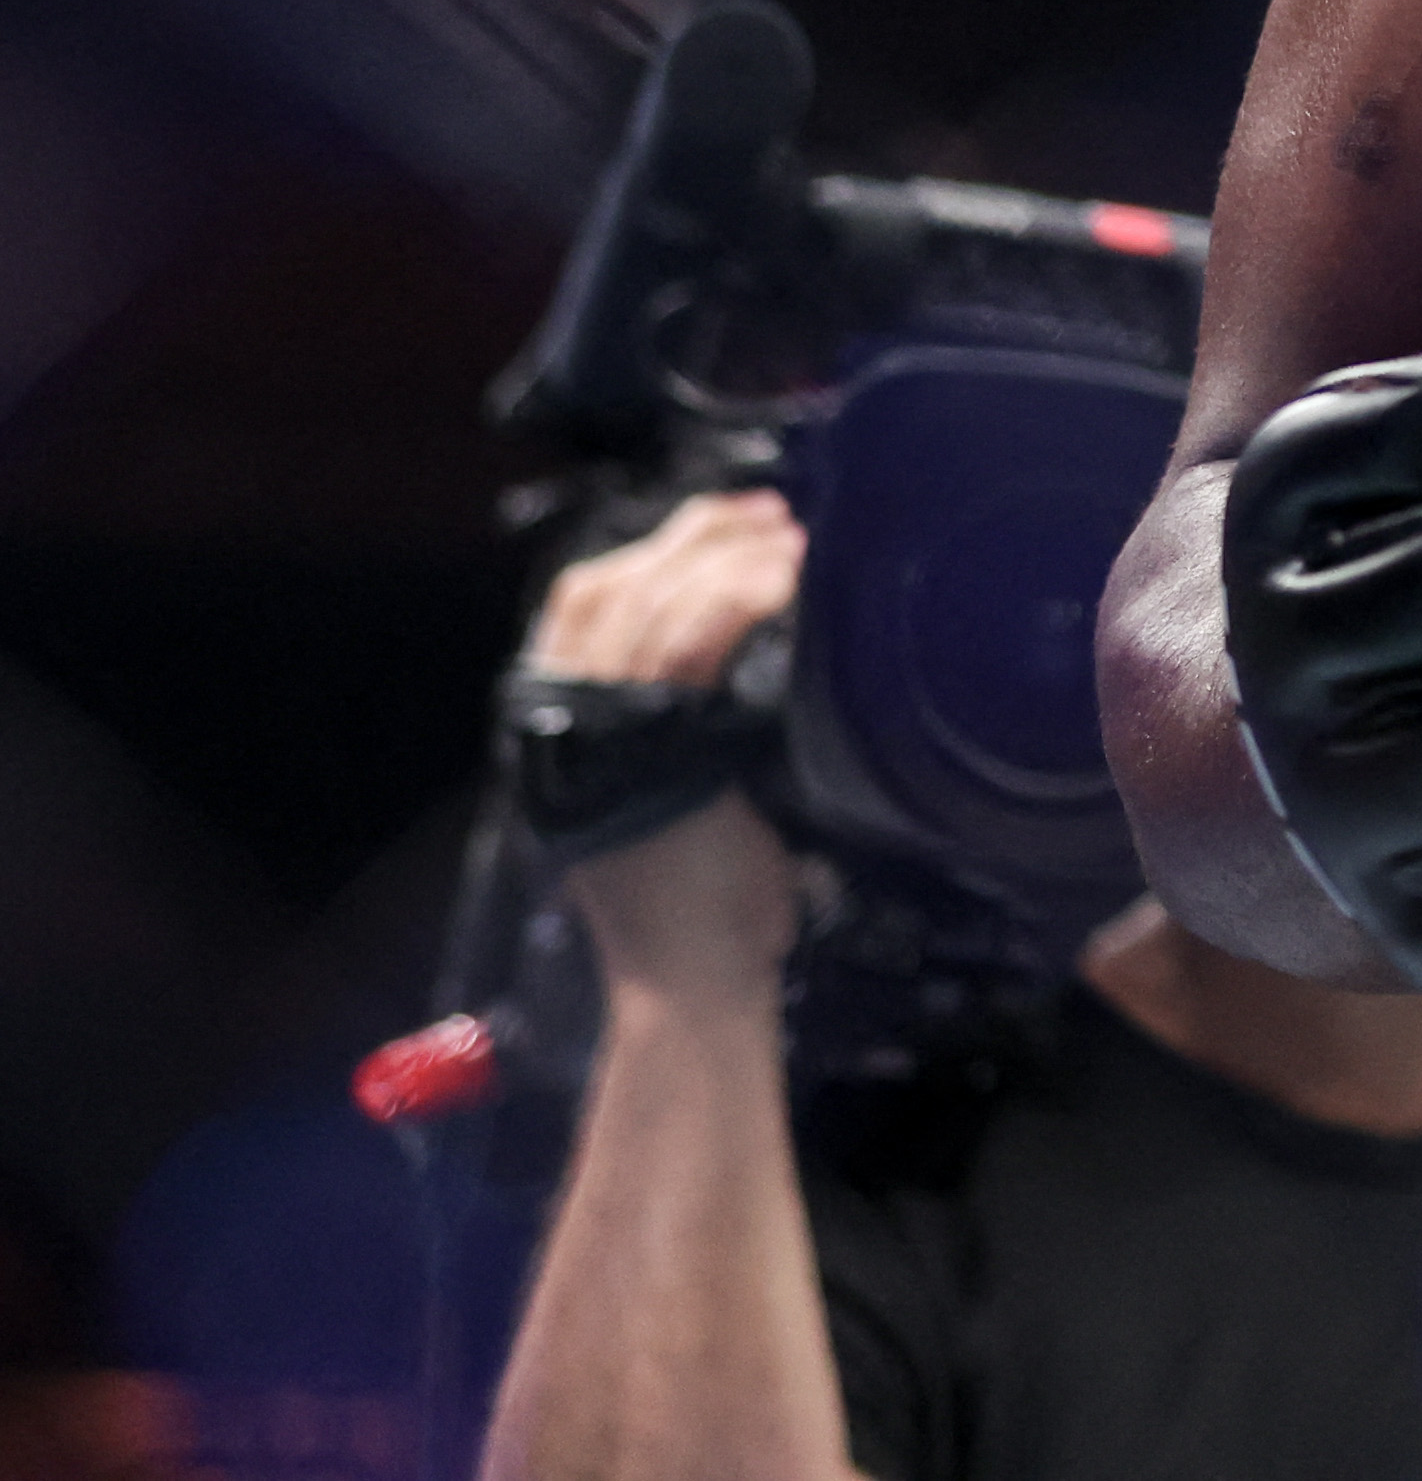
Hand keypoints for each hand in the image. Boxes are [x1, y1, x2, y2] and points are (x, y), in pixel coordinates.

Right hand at [522, 494, 803, 1003]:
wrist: (693, 982)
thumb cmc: (704, 902)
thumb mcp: (678, 791)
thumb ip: (683, 722)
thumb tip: (744, 649)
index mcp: (558, 730)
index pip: (581, 603)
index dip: (650, 547)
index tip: (729, 519)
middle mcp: (558, 727)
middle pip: (605, 589)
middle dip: (689, 538)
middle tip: (767, 515)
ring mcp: (591, 741)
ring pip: (645, 607)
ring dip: (722, 559)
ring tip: (789, 540)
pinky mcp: (640, 755)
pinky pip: (684, 647)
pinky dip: (735, 599)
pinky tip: (783, 581)